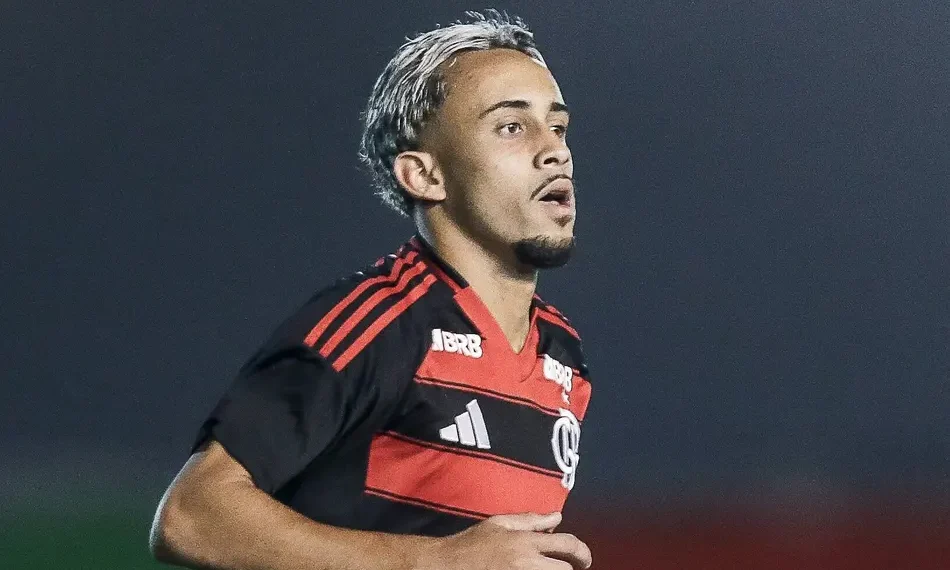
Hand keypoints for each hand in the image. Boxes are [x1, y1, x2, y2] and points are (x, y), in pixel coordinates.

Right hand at [415, 512, 591, 569]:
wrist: (446, 566)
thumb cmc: (471, 544)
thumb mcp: (499, 523)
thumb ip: (530, 519)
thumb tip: (557, 516)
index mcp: (525, 541)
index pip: (567, 545)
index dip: (582, 553)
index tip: (584, 560)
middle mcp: (526, 563)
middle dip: (568, 568)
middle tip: (566, 568)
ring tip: (547, 569)